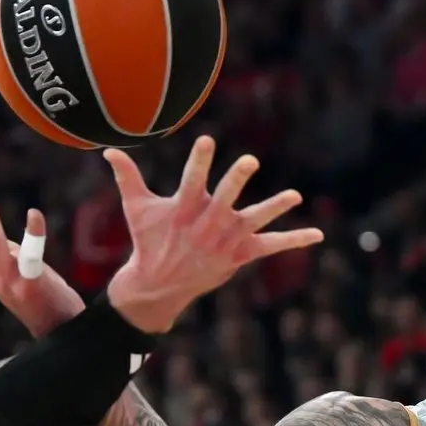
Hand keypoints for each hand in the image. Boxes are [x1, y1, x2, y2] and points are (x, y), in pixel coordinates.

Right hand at [104, 136, 323, 332]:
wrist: (157, 285)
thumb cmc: (148, 240)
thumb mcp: (136, 208)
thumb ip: (127, 177)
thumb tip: (108, 150)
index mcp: (183, 210)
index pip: (192, 180)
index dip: (199, 161)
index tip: (207, 140)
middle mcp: (206, 224)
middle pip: (224, 200)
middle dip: (235, 181)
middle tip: (249, 160)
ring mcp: (225, 241)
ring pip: (253, 221)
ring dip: (274, 208)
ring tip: (294, 195)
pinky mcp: (240, 255)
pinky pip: (271, 247)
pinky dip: (294, 240)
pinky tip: (318, 234)